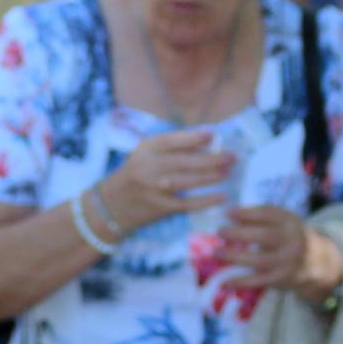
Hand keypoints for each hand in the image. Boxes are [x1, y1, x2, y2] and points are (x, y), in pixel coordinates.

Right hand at [98, 128, 235, 236]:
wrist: (111, 205)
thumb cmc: (136, 174)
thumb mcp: (145, 155)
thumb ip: (171, 148)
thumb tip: (207, 142)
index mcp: (145, 149)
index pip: (171, 141)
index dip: (193, 138)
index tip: (212, 136)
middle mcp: (148, 167)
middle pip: (184, 162)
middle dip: (210, 159)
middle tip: (231, 157)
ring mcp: (154, 189)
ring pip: (187, 182)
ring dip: (210, 177)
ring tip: (228, 172)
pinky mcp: (160, 207)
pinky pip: (187, 204)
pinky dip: (206, 200)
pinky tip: (222, 196)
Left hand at [213, 204, 334, 299]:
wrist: (315, 261)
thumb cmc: (287, 235)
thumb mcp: (281, 220)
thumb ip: (259, 216)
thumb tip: (229, 214)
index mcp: (289, 222)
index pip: (269, 214)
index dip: (247, 214)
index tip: (228, 213)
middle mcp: (292, 241)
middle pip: (265, 237)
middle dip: (240, 234)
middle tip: (220, 232)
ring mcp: (287, 261)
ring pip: (260, 260)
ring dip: (235, 257)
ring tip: (216, 252)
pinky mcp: (281, 279)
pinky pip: (259, 281)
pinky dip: (240, 282)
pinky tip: (224, 282)